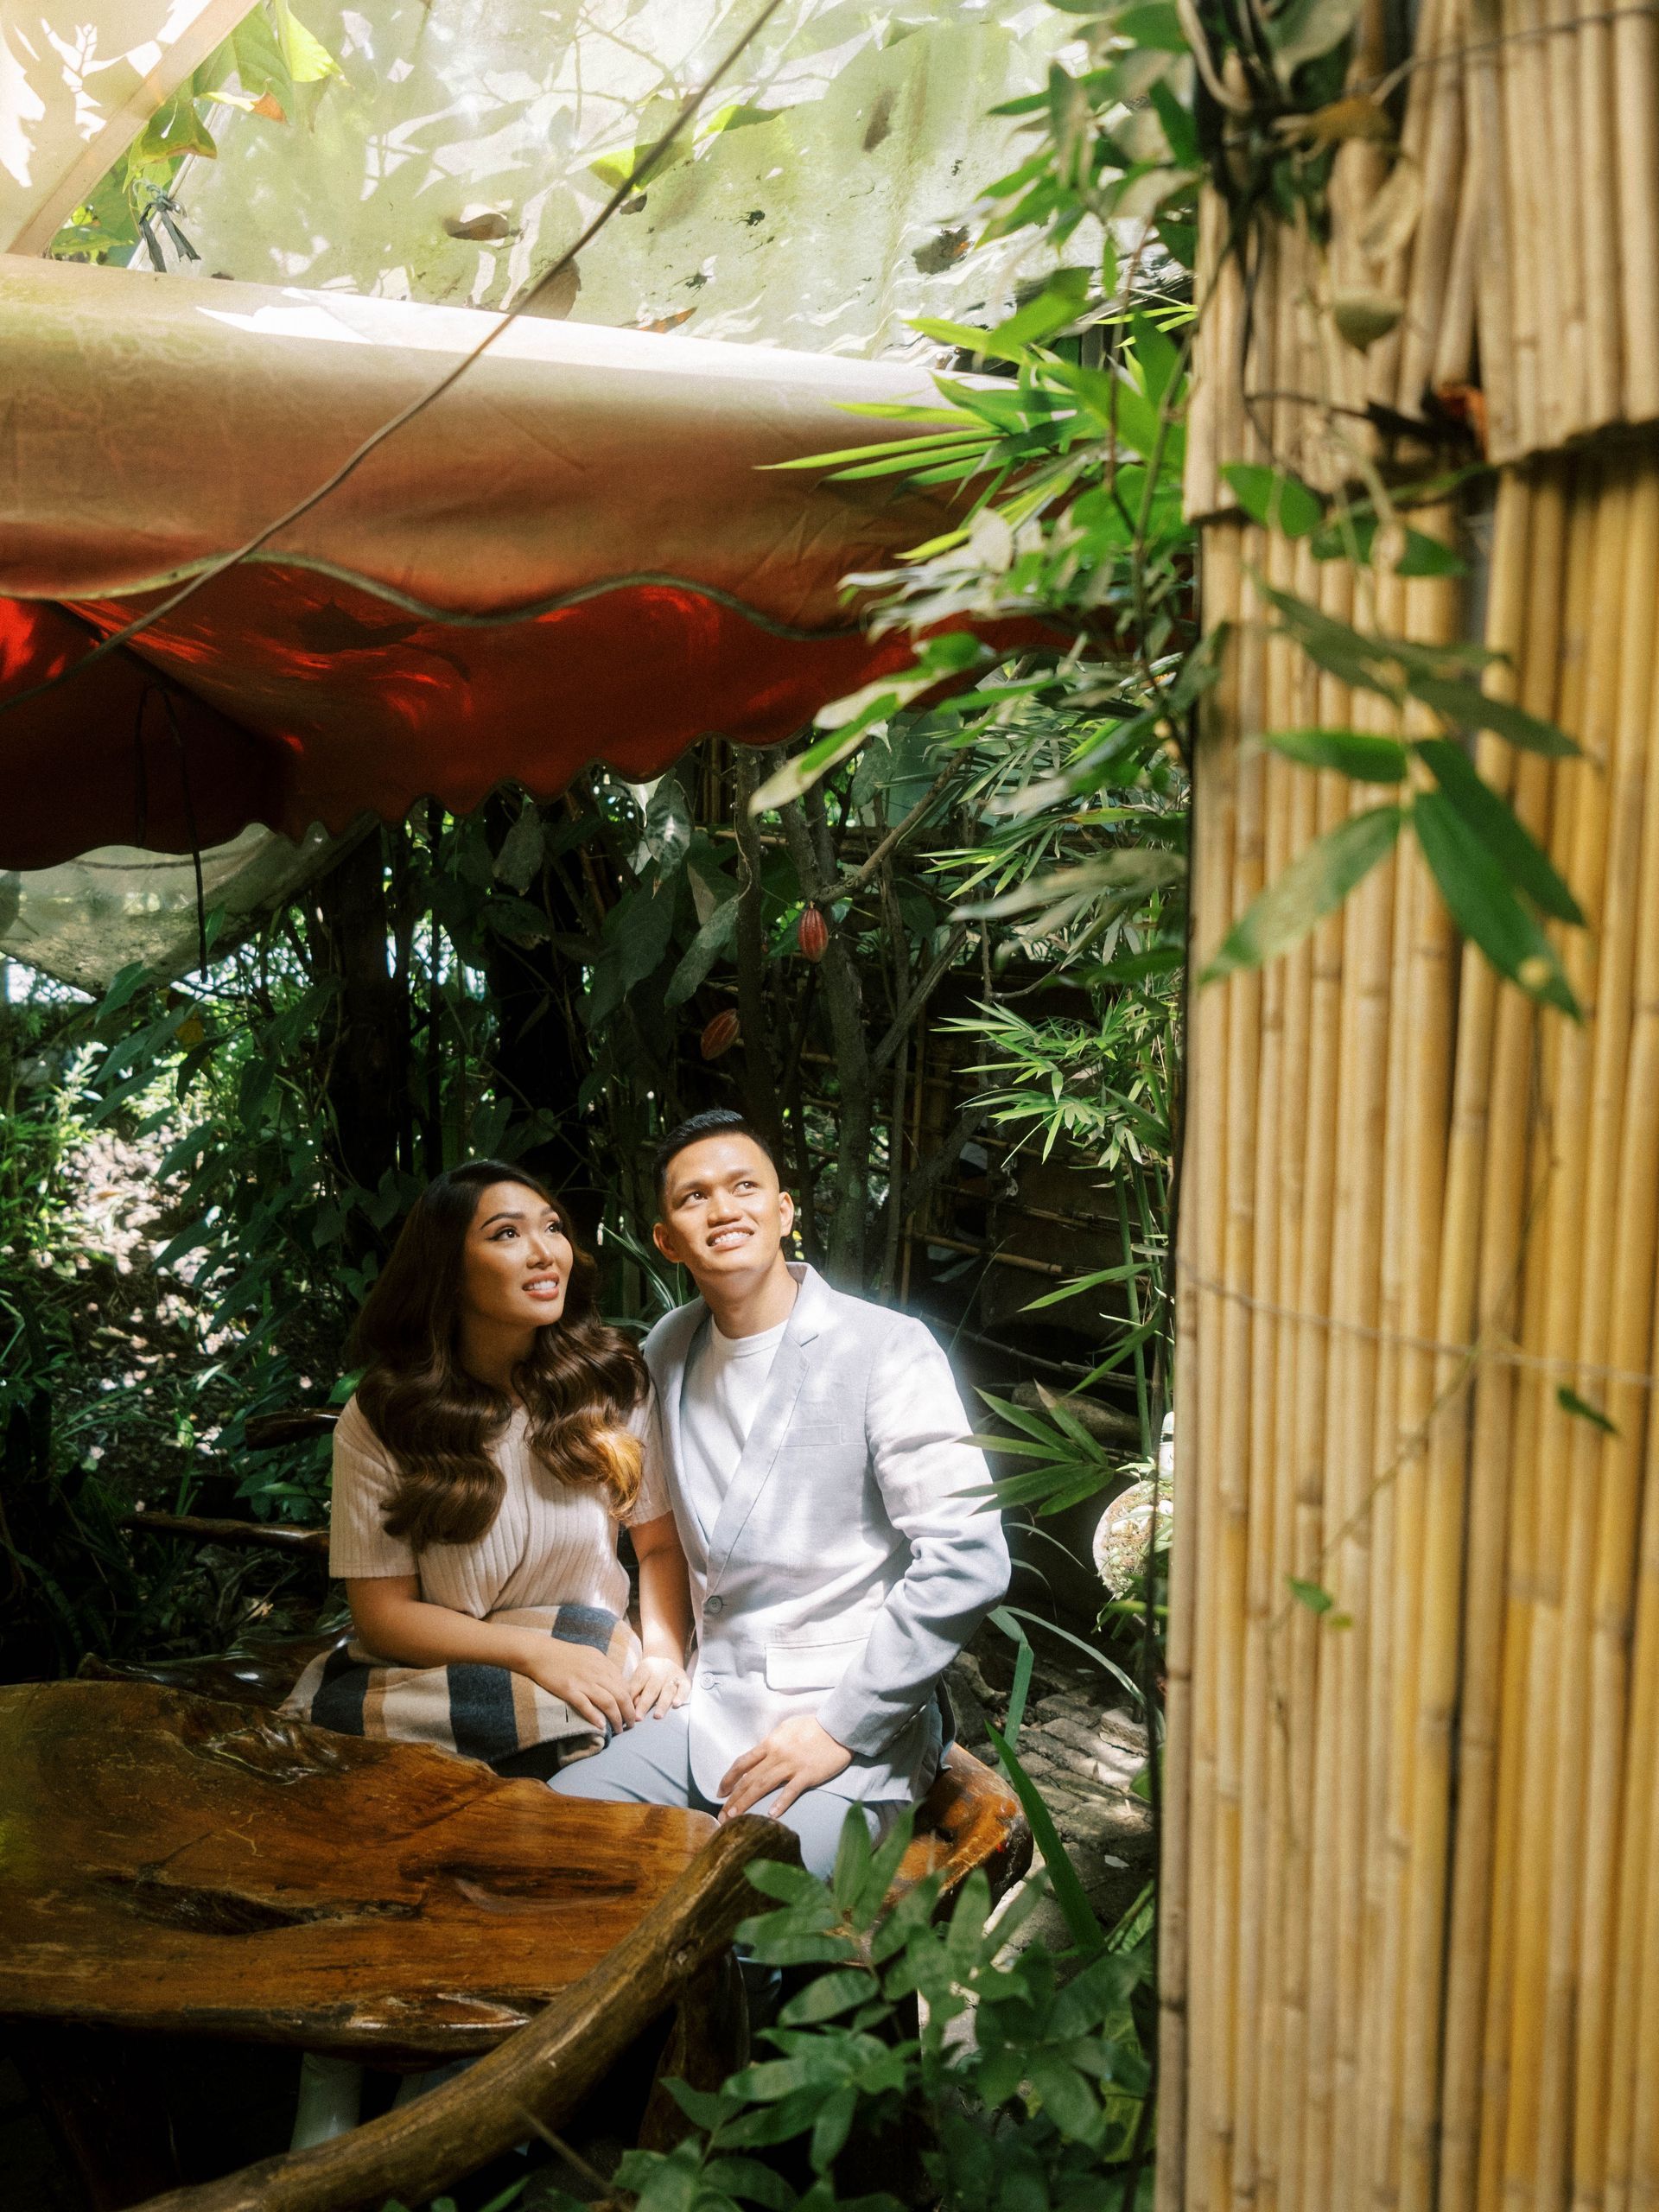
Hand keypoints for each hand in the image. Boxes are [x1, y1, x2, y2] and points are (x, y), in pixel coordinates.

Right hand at [520, 1640, 635, 1734]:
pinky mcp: (569, 1689)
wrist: (541, 1652)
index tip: (631, 1711)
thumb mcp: (590, 1655)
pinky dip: (595, 1717)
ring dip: (616, 1718)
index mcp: (603, 1663)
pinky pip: (586, 1705)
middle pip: (621, 1695)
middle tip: (631, 1724)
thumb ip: (603, 1667)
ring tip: (619, 1729)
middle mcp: (597, 1672)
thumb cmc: (564, 1654)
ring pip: (608, 1702)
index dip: (631, 1700)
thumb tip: (616, 1682)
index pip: (624, 1684)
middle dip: (629, 1712)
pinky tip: (601, 1726)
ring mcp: (583, 1681)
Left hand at [630, 1654, 690, 1718]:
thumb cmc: (650, 1677)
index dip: (632, 1696)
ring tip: (657, 1716)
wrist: (667, 1665)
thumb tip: (633, 1706)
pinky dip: (680, 1696)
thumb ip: (635, 1691)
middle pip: (652, 1688)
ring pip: (668, 1690)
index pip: (638, 1682)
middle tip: (639, 1718)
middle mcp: (661, 1668)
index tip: (629, 1711)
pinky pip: (684, 1688)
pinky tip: (676, 1705)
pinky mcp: (685, 1680)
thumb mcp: (641, 1679)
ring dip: (662, 1704)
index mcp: (647, 1666)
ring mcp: (674, 1674)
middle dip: (645, 1704)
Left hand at [718, 1715, 851, 1820]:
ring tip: (735, 1818)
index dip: (729, 1778)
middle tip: (722, 1814)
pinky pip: (791, 1791)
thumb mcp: (786, 1729)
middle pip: (749, 1778)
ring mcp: (792, 1765)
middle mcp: (777, 1755)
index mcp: (770, 1743)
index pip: (743, 1762)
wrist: (837, 1726)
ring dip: (747, 1802)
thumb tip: (761, 1756)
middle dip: (733, 1797)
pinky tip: (770, 1816)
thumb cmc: (813, 1726)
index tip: (720, 1791)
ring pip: (763, 1785)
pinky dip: (780, 1803)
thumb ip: (773, 1743)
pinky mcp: (808, 1775)